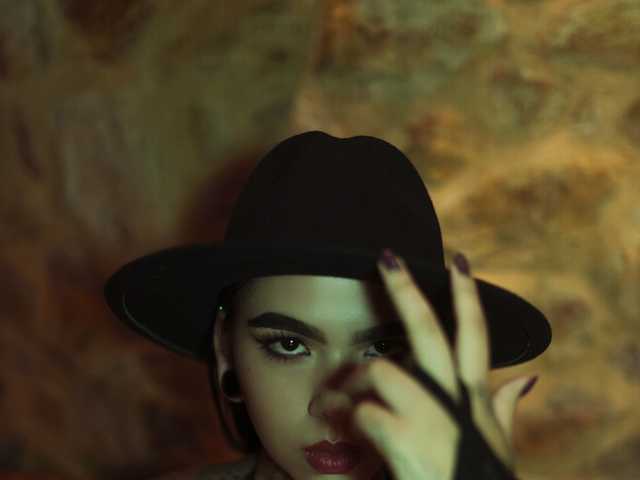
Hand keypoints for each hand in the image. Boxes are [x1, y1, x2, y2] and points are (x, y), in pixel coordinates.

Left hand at [320, 250, 534, 478]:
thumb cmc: (476, 479)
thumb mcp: (499, 444)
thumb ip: (507, 408)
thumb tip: (528, 378)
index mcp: (474, 396)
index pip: (475, 334)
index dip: (467, 295)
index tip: (458, 259)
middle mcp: (453, 398)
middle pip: (427, 329)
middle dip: (406, 288)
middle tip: (386, 257)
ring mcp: (428, 416)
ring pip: (379, 370)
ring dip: (350, 385)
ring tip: (329, 403)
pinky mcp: (403, 438)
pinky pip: (362, 411)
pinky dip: (345, 419)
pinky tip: (338, 428)